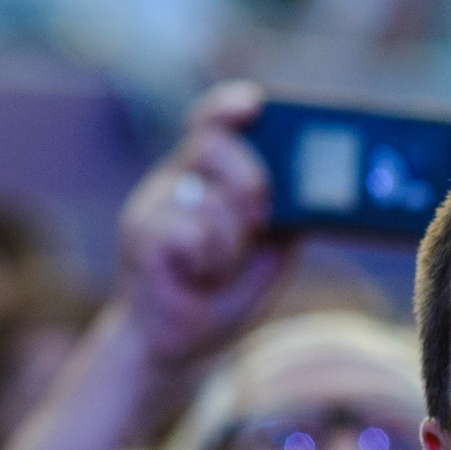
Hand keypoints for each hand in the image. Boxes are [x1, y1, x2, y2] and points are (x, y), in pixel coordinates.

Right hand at [114, 81, 295, 370]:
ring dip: (231, 246)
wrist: (178, 345)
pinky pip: (190, 234)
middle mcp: (177, 178)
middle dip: (250, 183)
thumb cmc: (223, 292)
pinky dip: (207, 263)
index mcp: (208, 173)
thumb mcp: (270, 250)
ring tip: (216, 270)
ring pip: (209, 200)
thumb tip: (311, 191)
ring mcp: (152, 204)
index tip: (255, 104)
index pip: (212, 120)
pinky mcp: (139, 235)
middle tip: (256, 223)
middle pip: (215, 145)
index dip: (229, 106)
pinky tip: (194, 277)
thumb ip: (286, 215)